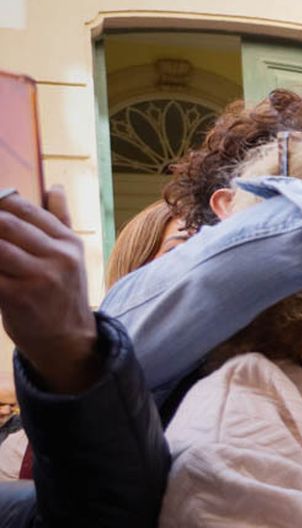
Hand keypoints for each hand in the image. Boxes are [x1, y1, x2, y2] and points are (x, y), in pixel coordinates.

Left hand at [0, 188, 99, 393]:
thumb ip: (60, 219)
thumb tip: (55, 186)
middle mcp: (58, 257)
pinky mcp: (18, 297)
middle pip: (6, 223)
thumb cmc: (61, 293)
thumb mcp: (71, 256)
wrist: (68, 341)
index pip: (25, 209)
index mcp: (68, 242)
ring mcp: (39, 277)